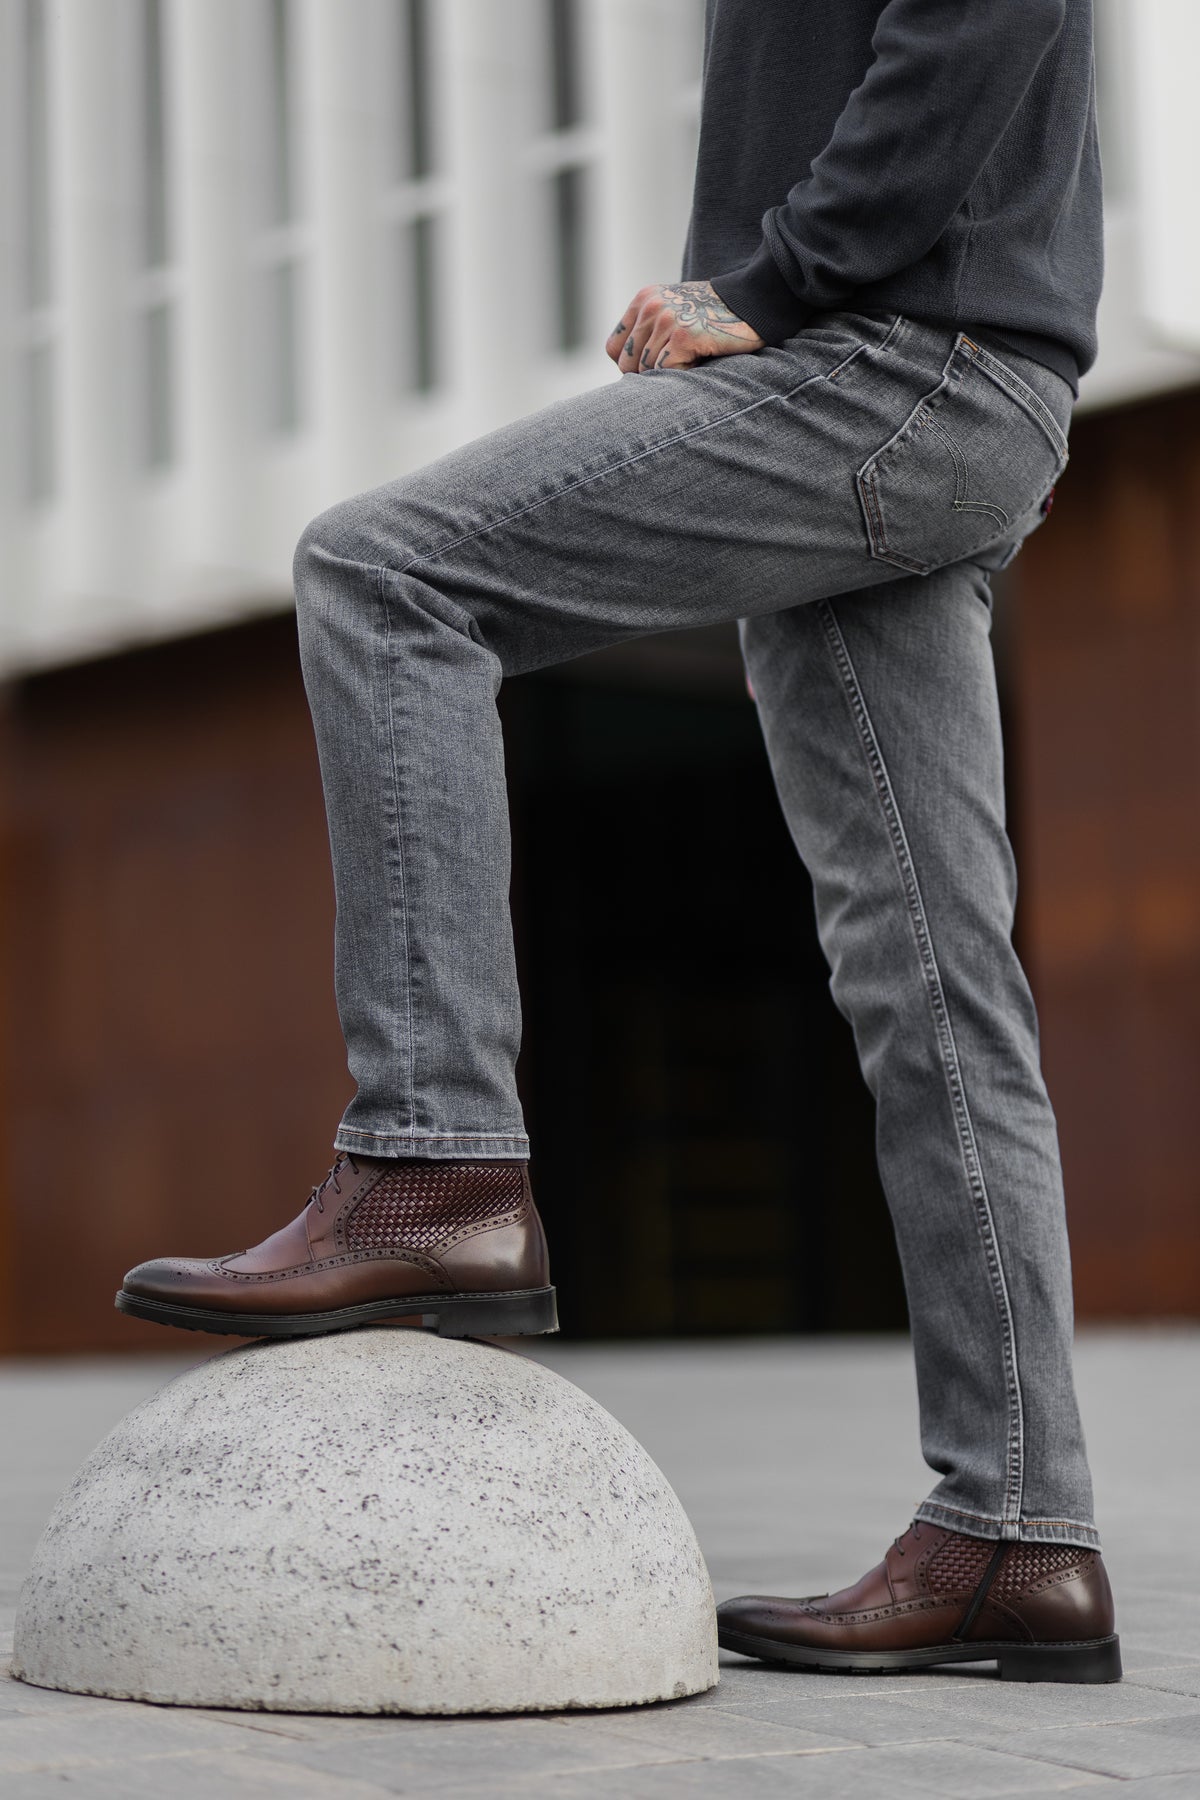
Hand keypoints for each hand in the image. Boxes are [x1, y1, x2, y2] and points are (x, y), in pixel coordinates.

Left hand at [605, 280, 764, 372]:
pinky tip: (702, 360)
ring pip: (649, 372)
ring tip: (695, 358)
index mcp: (643, 301)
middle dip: (651, 375)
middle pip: (628, 365)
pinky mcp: (683, 336)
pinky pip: (669, 373)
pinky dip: (685, 375)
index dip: (631, 365)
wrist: (754, 302)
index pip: (614, 349)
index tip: (655, 367)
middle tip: (680, 367)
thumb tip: (628, 373)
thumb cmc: (716, 317)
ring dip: (673, 374)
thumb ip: (650, 334)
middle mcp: (650, 307)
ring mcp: (666, 320)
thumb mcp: (674, 315)